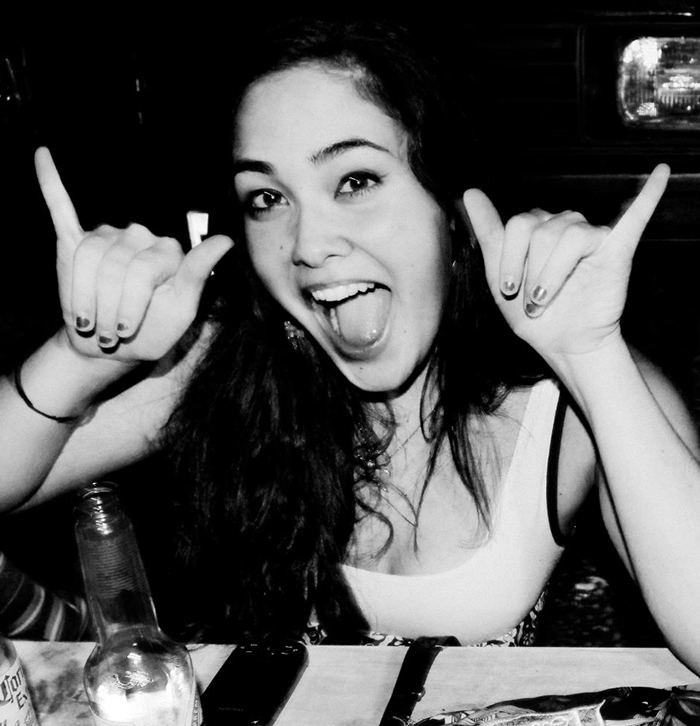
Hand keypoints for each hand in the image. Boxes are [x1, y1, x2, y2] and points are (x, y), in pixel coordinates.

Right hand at [35, 147, 233, 362]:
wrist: (113, 347)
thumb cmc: (152, 330)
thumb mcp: (181, 310)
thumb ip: (197, 273)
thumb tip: (226, 240)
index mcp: (168, 251)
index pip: (142, 271)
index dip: (130, 306)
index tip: (126, 331)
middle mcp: (138, 235)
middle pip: (113, 268)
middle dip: (107, 309)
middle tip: (108, 334)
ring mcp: (106, 235)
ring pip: (87, 260)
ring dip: (84, 298)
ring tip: (91, 321)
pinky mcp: (75, 241)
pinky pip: (62, 208)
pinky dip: (51, 182)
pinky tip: (43, 156)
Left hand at [462, 165, 669, 364]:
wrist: (561, 344)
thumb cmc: (531, 312)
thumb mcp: (497, 274)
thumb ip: (487, 231)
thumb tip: (470, 191)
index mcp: (535, 227)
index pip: (516, 224)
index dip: (508, 260)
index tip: (507, 289)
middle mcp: (563, 225)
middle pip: (539, 230)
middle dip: (530, 272)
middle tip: (533, 301)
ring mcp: (591, 235)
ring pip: (567, 236)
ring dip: (551, 277)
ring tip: (547, 299)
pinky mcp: (616, 250)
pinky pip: (634, 218)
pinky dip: (648, 196)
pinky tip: (661, 174)